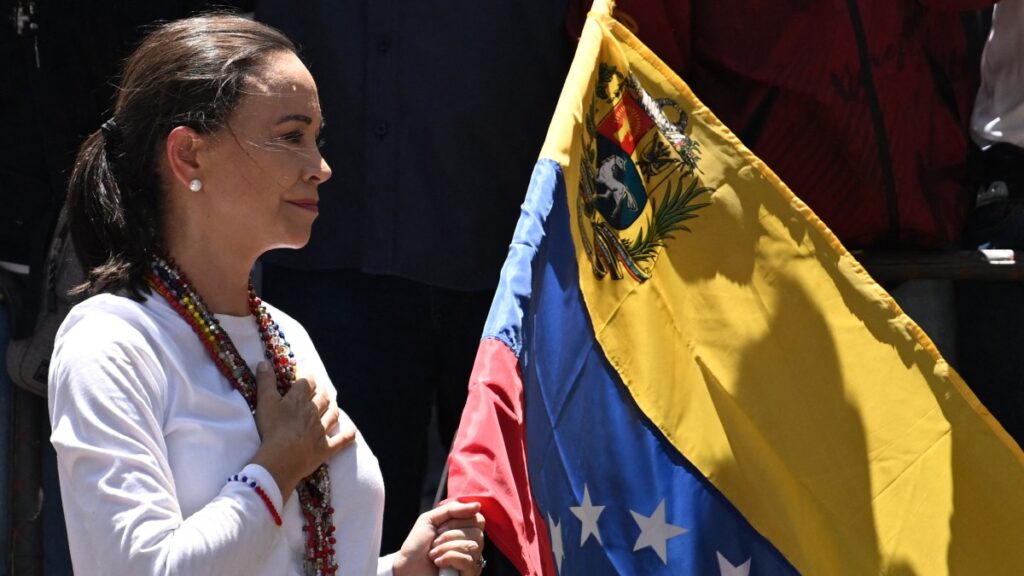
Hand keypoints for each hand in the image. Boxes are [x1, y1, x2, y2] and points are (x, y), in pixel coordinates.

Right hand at [249, 362, 355, 499]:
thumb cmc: (272, 429)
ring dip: (332, 408)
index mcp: (300, 399)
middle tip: (320, 389)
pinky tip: (352, 431)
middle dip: (321, 391)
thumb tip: (264, 362)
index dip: (307, 376)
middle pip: (322, 397)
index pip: (307, 382)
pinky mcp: (326, 448)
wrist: (282, 459)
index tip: (305, 373)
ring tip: (332, 405)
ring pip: (332, 415)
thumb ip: (265, 381)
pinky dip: (347, 435)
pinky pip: (341, 440)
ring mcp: (322, 430)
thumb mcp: (265, 402)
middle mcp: (314, 412)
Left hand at [393, 501, 485, 575]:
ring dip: (446, 547)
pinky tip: (439, 563)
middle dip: (449, 535)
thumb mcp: (430, 519)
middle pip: (477, 532)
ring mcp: (472, 561)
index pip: (478, 520)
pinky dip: (449, 558)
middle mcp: (472, 545)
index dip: (459, 521)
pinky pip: (468, 560)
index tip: (440, 528)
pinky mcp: (469, 574)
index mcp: (465, 531)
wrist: (407, 567)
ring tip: (433, 554)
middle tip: (435, 542)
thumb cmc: (417, 546)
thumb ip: (452, 509)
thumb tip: (477, 505)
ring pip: (472, 546)